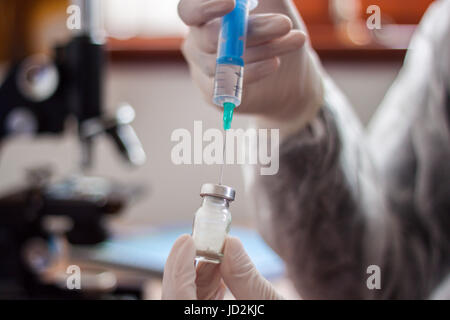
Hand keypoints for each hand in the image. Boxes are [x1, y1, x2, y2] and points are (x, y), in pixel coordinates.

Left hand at [162, 234, 282, 299]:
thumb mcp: (271, 308)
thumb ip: (248, 279)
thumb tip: (230, 245)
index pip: (178, 303)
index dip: (177, 270)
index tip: (186, 241)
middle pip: (178, 302)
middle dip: (188, 269)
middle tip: (201, 242)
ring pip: (186, 305)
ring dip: (198, 277)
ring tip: (218, 255)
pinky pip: (199, 310)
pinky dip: (207, 290)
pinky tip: (221, 274)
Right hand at [178, 0, 323, 123]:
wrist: (289, 73)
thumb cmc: (276, 28)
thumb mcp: (274, 3)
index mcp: (204, 14)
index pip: (189, 10)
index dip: (204, 7)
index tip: (232, 3)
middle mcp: (197, 41)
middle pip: (212, 36)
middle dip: (253, 29)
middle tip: (284, 23)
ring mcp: (203, 68)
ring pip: (224, 60)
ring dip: (264, 49)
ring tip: (296, 40)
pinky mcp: (214, 92)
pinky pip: (228, 82)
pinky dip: (254, 72)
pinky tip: (274, 63)